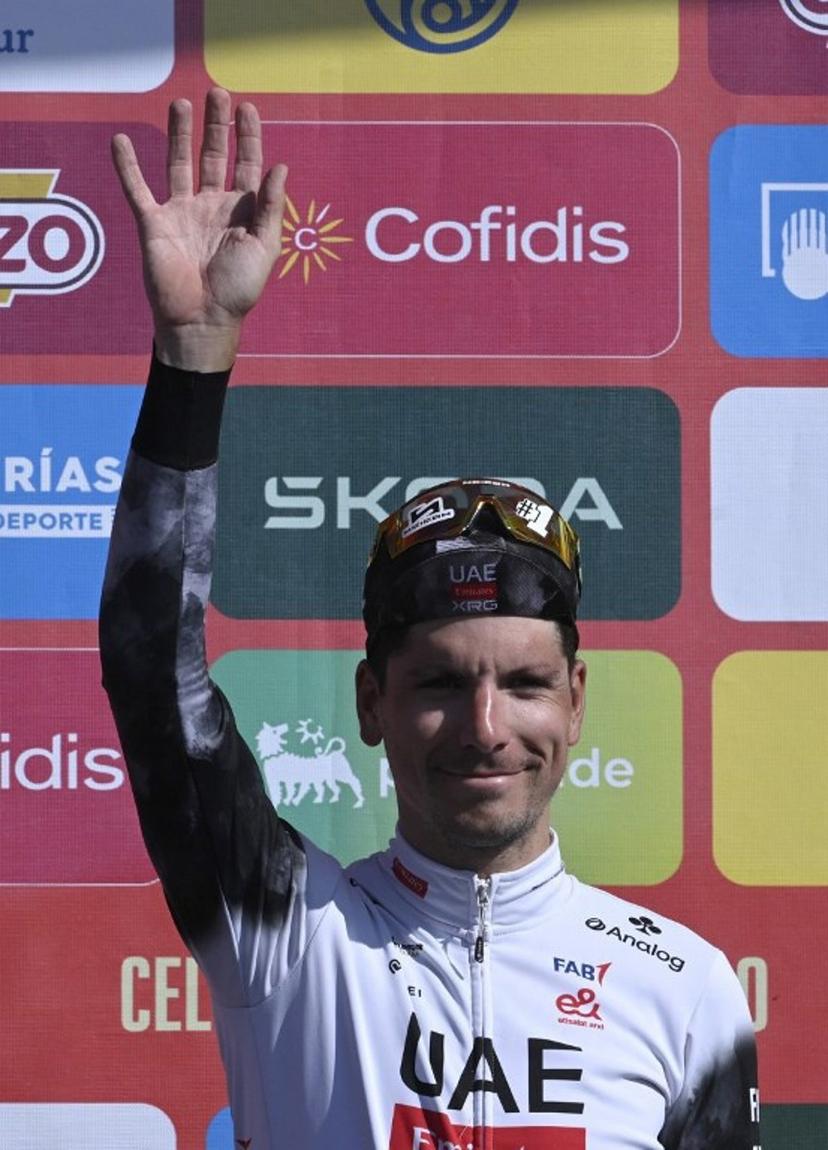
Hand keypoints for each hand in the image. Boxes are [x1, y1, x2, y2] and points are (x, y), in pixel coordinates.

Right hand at [112, 87, 286, 370]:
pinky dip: (127, 165)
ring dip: (179, 134)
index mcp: (241, 212)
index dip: (248, 136)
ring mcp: (181, 213)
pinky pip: (137, 189)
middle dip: (215, 126)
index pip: (246, 165)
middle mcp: (211, 207)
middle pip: (213, 156)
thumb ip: (272, 207)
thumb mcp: (264, 247)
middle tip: (217, 93)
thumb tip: (282, 165)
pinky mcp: (154, 223)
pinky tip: (120, 139)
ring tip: (181, 103)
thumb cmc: (239, 290)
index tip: (247, 107)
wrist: (202, 320)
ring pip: (178, 163)